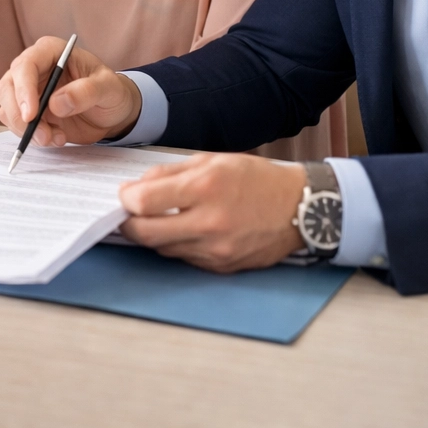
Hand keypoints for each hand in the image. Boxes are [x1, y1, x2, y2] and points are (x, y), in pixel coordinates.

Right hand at [0, 36, 142, 145]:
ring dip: (27, 130)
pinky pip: (16, 124)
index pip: (26, 65)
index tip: (31, 115)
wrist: (110, 112)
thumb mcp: (109, 88)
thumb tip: (56, 103)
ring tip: (56, 138)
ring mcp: (27, 90)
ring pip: (8, 108)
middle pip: (7, 88)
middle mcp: (33, 68)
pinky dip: (31, 136)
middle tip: (43, 135)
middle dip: (19, 115)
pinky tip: (56, 138)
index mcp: (50, 51)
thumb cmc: (111, 91)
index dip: (23, 90)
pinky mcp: (27, 111)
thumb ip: (86, 92)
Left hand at [118, 153, 307, 272]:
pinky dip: (177, 245)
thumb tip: (135, 188)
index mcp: (205, 188)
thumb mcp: (212, 160)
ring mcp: (216, 249)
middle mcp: (209, 223)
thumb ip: (169, 173)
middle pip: (145, 234)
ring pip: (163, 249)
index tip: (126, 194)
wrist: (301, 208)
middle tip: (129, 214)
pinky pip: (185, 259)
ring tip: (160, 219)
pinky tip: (186, 230)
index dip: (126, 198)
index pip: (143, 202)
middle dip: (129, 224)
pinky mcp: (222, 266)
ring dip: (154, 235)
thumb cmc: (256, 179)